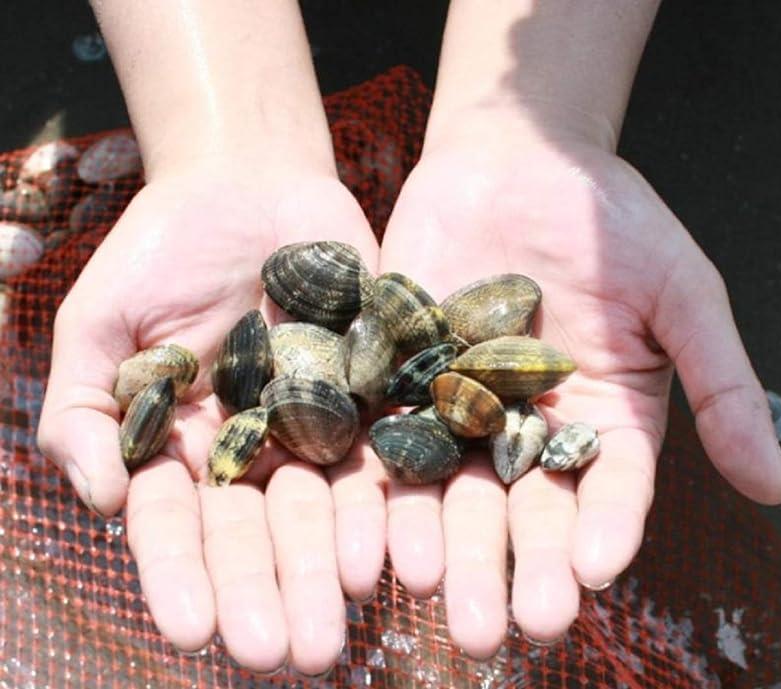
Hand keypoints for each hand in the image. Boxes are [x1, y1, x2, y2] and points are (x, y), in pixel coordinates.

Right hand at [37, 160, 386, 674]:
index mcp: (187, 446)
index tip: (194, 631)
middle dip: (274, 590)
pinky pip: (384, 444)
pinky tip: (393, 539)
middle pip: (264, 531)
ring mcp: (318, 421)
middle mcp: (256, 448)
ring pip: (327, 505)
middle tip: (292, 655)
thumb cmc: (159, 250)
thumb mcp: (99, 323)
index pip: (180, 524)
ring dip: (334, 564)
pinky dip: (386, 494)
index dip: (184, 576)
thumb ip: (88, 409)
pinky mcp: (373, 387)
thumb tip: (98, 498)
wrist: (247, 182)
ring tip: (346, 619)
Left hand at [379, 118, 780, 657]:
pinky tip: (365, 525)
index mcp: (605, 421)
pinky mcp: (399, 382)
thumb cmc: (611, 218)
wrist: (518, 158)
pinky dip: (375, 480)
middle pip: (519, 511)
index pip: (606, 493)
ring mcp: (460, 409)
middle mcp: (530, 430)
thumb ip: (720, 384)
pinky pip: (385, 436)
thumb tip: (778, 487)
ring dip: (436, 542)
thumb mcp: (681, 292)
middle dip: (508, 567)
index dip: (599, 534)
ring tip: (427, 589)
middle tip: (495, 630)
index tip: (585, 577)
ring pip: (446, 489)